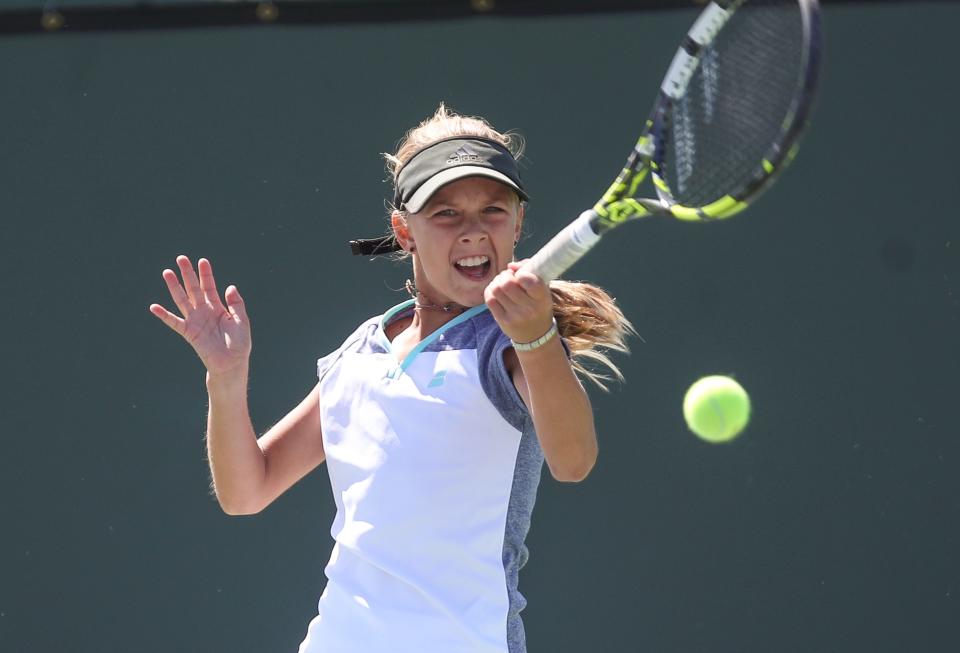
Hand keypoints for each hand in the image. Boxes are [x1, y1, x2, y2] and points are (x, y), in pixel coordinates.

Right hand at [149, 256, 251, 377]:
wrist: (232, 363)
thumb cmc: (239, 344)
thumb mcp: (241, 321)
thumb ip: (236, 304)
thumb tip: (230, 286)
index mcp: (217, 308)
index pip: (209, 287)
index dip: (206, 274)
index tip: (202, 261)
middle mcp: (204, 312)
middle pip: (193, 289)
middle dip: (187, 274)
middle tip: (181, 258)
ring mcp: (195, 321)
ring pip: (182, 300)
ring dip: (174, 287)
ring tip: (167, 272)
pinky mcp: (188, 332)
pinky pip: (174, 322)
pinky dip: (164, 315)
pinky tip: (154, 307)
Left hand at [484, 260, 553, 343]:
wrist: (536, 334)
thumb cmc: (538, 304)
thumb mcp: (543, 288)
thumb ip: (530, 270)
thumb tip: (510, 266)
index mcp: (542, 298)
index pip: (531, 282)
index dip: (521, 273)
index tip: (520, 275)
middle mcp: (530, 309)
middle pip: (507, 284)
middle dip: (505, 275)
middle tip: (508, 277)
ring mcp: (515, 316)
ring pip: (496, 289)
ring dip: (496, 282)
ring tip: (502, 283)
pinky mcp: (503, 321)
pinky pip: (490, 299)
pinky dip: (490, 291)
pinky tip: (496, 291)